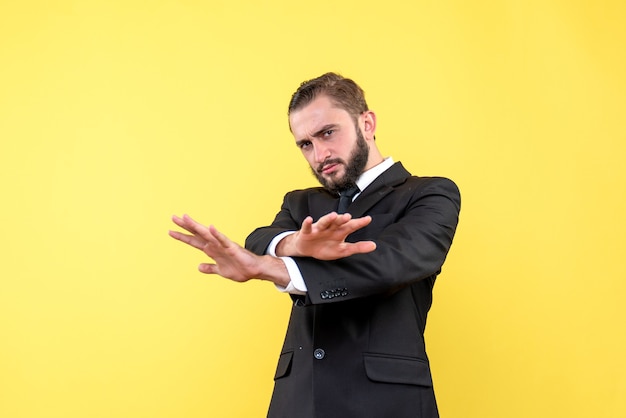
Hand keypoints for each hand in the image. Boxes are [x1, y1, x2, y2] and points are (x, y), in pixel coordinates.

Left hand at [169, 215, 288, 285]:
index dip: (183, 237)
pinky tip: (210, 228)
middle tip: (173, 217)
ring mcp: (223, 245)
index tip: (171, 231)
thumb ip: (210, 268)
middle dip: (185, 227)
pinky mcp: (232, 248)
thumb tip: (199, 267)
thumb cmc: (239, 269)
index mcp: (212, 250)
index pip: (194, 241)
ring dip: (196, 226)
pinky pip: (223, 240)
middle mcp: (215, 245)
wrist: (254, 271)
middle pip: (198, 234)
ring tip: (186, 218)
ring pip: (207, 234)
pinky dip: (216, 234)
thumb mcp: (220, 270)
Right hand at [276, 212, 376, 259]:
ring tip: (332, 215)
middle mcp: (330, 228)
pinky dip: (307, 223)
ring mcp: (319, 229)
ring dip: (328, 218)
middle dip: (342, 219)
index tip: (368, 219)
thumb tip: (374, 246)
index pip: (351, 226)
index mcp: (340, 232)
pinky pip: (307, 227)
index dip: (359, 223)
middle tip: (348, 216)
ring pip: (324, 222)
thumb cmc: (326, 247)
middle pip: (337, 222)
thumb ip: (358, 247)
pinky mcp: (307, 232)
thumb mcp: (343, 250)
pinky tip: (309, 219)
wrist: (307, 249)